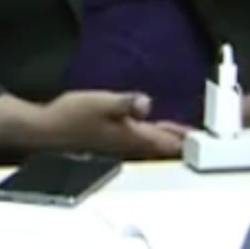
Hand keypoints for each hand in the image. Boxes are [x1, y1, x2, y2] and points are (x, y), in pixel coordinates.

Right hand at [33, 91, 186, 159]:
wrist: (45, 130)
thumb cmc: (71, 116)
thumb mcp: (101, 102)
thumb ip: (126, 103)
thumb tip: (147, 102)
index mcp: (130, 137)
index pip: (166, 142)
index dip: (185, 139)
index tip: (204, 137)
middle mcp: (127, 145)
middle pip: (161, 146)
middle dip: (180, 140)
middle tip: (198, 135)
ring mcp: (118, 144)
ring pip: (150, 144)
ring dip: (165, 139)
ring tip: (180, 133)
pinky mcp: (109, 140)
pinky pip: (138, 140)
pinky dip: (150, 135)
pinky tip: (147, 128)